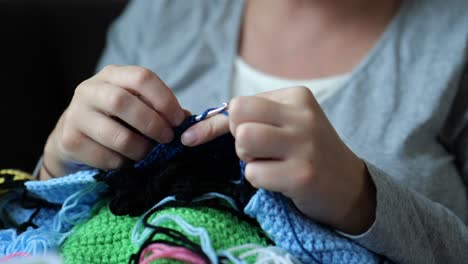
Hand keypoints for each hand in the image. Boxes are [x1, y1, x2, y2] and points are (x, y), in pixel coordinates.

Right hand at [42, 65, 185, 178]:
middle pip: (123, 102)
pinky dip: (124, 163)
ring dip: (140, 149)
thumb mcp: (136, 105)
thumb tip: (188, 120)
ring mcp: (75, 114)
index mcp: (112, 75)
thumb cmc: (115, 118)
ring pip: (116, 135)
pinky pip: (106, 157)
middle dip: (152, 124)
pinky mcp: (69, 140)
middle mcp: (89, 90)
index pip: (141, 77)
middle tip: (168, 138)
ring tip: (148, 153)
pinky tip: (127, 161)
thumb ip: (159, 109)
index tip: (179, 120)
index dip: (164, 99)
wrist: (73, 135)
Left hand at [182, 87, 375, 233]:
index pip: (239, 103)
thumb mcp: (284, 126)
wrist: (350, 186)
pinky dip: (259, 181)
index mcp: (296, 97)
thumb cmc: (308, 153)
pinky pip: (254, 174)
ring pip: (244, 140)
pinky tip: (281, 181)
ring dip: (247, 159)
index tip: (206, 138)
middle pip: (238, 116)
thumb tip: (191, 132)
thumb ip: (246, 120)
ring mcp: (304, 144)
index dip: (221, 124)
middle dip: (237, 138)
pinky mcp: (302, 174)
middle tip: (257, 151)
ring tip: (268, 164)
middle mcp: (302, 116)